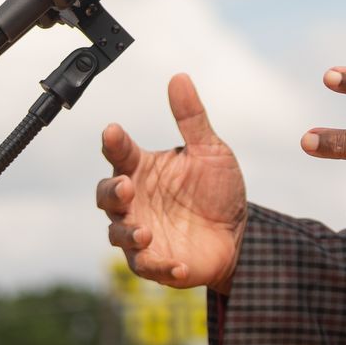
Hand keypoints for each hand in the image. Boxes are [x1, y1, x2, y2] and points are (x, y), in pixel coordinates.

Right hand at [96, 73, 247, 293]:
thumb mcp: (210, 151)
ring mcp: (142, 232)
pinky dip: (161, 266)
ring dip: (129, 234)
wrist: (239, 232)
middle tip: (126, 187)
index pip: (120, 152)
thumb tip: (179, 77)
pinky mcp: (156, 262)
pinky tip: (178, 265)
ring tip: (146, 232)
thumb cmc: (217, 190)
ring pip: (118, 234)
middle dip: (111, 192)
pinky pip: (148, 266)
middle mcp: (135, 201)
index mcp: (143, 169)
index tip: (114, 131)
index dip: (114, 142)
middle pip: (106, 195)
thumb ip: (191, 118)